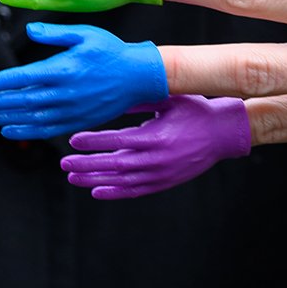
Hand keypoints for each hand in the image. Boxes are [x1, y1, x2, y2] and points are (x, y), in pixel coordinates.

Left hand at [0, 22, 167, 139]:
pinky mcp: (77, 122)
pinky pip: (46, 130)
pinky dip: (25, 132)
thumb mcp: (84, 33)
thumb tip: (30, 30)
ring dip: (3, 118)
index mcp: (64, 69)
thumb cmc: (111, 52)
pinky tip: (8, 130)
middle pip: (21, 101)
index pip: (23, 78)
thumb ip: (54, 33)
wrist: (139, 77)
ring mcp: (71, 110)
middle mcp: (65, 93)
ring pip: (30, 118)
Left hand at [61, 95, 250, 199]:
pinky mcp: (163, 182)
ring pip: (121, 180)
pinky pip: (134, 190)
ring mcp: (159, 174)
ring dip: (94, 179)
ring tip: (72, 177)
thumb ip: (139, 100)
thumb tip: (112, 95)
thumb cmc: (194, 110)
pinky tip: (96, 191)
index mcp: (155, 136)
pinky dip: (114, 192)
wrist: (222, 133)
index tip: (72, 140)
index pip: (117, 140)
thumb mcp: (167, 100)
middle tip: (64, 162)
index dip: (93, 141)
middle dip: (86, 163)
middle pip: (114, 164)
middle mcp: (155, 158)